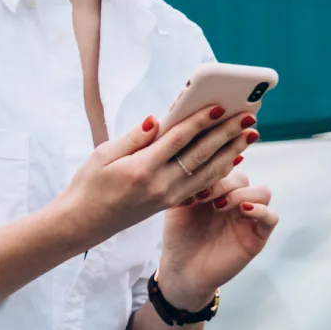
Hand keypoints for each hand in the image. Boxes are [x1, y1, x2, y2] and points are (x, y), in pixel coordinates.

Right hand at [51, 105, 259, 250]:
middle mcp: (160, 186)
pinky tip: (231, 160)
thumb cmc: (88, 185)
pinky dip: (218, 171)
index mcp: (142, 170)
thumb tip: (156, 120)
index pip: (178, 140)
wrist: (82, 224)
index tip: (219, 106)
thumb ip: (133, 138)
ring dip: (230, 152)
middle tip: (248, 117)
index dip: (200, 121)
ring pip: (207, 173)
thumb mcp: (102, 155)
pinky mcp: (168, 204)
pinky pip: (200, 186)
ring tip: (248, 135)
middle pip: (200, 155)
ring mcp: (167, 198)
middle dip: (226, 134)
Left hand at [156, 166, 277, 311]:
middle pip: (243, 176)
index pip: (229, 163)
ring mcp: (249, 217)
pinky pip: (272, 216)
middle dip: (224, 182)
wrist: (181, 270)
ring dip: (242, 194)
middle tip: (203, 196)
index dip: (215, 165)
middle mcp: (236, 198)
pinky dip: (261, 210)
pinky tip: (242, 211)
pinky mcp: (257, 236)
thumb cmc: (178, 234)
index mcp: (219, 187)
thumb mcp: (177, 201)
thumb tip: (194, 154)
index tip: (194, 175)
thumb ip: (186, 178)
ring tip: (219, 206)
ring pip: (262, 192)